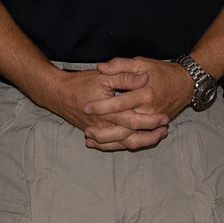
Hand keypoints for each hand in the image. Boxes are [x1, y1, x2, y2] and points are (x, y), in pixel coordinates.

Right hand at [30, 66, 169, 151]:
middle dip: (150, 134)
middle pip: (131, 136)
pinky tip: (138, 141)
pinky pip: (113, 145)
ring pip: (123, 143)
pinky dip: (126, 145)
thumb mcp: (104, 76)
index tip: (165, 117)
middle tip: (165, 129)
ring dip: (142, 141)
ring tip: (157, 136)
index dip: (151, 120)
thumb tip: (145, 78)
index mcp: (109, 110)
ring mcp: (99, 132)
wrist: (58, 94)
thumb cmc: (81, 83)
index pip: (134, 119)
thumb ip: (125, 77)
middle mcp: (104, 125)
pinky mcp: (96, 133)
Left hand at [82, 57, 192, 150]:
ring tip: (90, 140)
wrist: (185, 83)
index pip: (119, 103)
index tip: (86, 107)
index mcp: (145, 93)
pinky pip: (137, 141)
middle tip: (86, 130)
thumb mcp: (141, 62)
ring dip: (110, 142)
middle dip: (104, 131)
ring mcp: (153, 122)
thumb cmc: (162, 72)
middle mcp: (150, 111)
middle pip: (124, 126)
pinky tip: (105, 144)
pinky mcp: (155, 129)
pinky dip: (120, 145)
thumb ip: (120, 65)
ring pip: (130, 138)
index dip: (102, 107)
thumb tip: (101, 67)